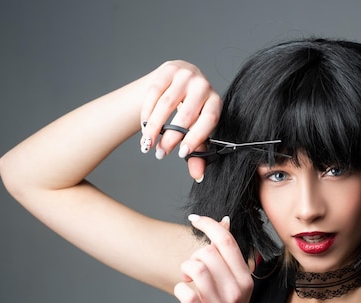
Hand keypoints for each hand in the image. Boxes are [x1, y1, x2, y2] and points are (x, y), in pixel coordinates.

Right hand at [140, 61, 221, 180]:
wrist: (179, 81)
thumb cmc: (191, 111)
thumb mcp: (196, 130)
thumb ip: (198, 153)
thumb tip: (198, 176)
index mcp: (215, 102)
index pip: (208, 121)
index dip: (195, 138)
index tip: (182, 154)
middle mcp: (203, 86)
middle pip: (185, 115)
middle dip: (171, 138)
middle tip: (160, 153)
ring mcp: (185, 75)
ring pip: (166, 104)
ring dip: (154, 127)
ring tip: (148, 143)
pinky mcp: (168, 69)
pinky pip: (154, 93)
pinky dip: (147, 113)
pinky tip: (145, 126)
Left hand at [174, 215, 253, 302]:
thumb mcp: (234, 282)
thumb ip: (228, 254)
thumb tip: (224, 222)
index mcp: (245, 277)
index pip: (227, 241)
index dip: (209, 224)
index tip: (196, 219)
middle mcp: (237, 290)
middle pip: (208, 253)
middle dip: (194, 256)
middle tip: (193, 270)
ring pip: (196, 269)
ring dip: (185, 271)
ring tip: (188, 280)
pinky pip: (186, 294)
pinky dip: (180, 289)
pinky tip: (183, 292)